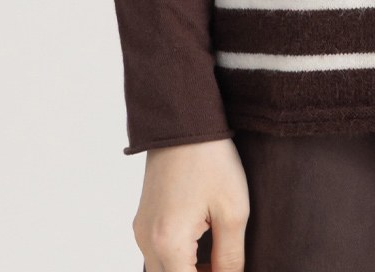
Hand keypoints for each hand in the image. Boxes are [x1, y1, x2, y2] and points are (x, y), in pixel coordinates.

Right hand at [133, 137, 249, 271]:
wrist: (182, 118)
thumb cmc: (210, 158)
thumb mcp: (232, 210)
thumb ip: (230, 257)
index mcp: (168, 244)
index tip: (230, 270)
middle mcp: (147, 242)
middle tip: (224, 265)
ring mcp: (141, 231)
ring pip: (163, 271)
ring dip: (187, 270)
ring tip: (217, 259)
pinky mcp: (143, 219)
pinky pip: (158, 254)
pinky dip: (178, 259)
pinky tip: (202, 245)